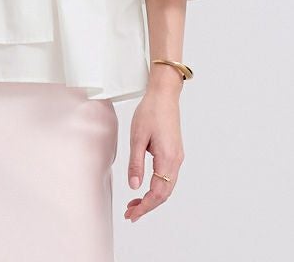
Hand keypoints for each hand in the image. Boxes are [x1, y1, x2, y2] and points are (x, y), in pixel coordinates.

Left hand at [124, 86, 184, 222]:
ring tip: (134, 203)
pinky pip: (168, 177)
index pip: (157, 193)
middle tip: (131, 213)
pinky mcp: (175, 152)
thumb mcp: (137, 137)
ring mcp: (177, 157)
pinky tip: (145, 186)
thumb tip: (134, 187)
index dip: (145, 207)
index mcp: (167, 159)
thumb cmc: (150, 112)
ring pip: (167, 186)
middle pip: (164, 194)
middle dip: (147, 206)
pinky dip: (156, 186)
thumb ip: (136, 163)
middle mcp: (176, 161)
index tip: (132, 214)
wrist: (164, 95)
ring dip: (152, 197)